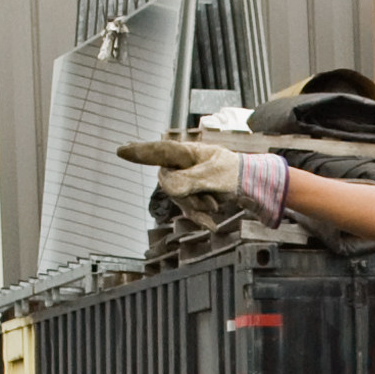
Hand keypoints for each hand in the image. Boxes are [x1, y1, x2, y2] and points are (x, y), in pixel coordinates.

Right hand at [116, 134, 288, 220]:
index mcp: (188, 153)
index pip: (159, 151)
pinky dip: (199, 215)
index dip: (140, 152)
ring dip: (197, 207)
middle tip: (211, 200)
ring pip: (177, 199)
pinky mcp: (191, 193)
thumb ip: (188, 180)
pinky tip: (212, 223)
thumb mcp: (214, 176)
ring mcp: (186, 179)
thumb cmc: (236, 174)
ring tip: (216, 204)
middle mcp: (183, 164)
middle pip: (168, 184)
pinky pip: (186, 209)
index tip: (121, 150)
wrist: (253, 187)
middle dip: (188, 198)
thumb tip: (166, 185)